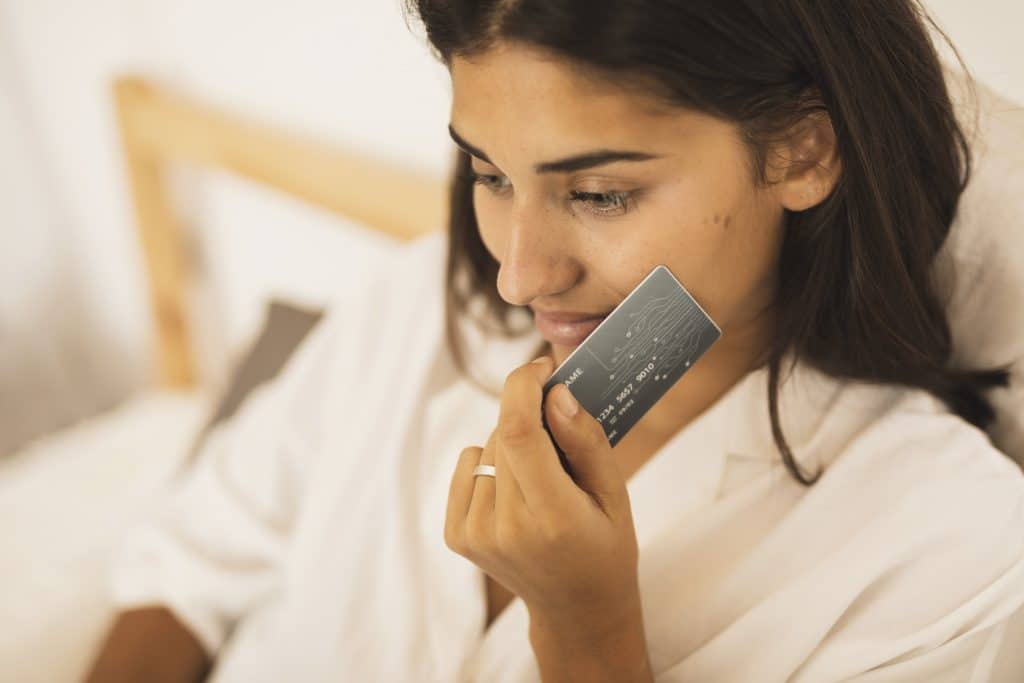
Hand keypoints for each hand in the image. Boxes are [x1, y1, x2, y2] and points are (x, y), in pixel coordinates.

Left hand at [444, 354, 641, 624]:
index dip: (524, 387)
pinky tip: (516, 493)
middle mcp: (505, 528)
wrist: (575, 608)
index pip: (519, 433)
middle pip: (504, 434)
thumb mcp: (615, 493)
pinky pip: (468, 465)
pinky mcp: (457, 535)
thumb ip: (585, 441)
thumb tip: (555, 394)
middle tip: (560, 441)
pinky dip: (491, 465)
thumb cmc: (604, 545)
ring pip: (486, 448)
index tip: (542, 367)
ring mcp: (475, 534)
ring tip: (541, 480)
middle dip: (531, 417)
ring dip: (513, 446)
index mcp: (552, 517)